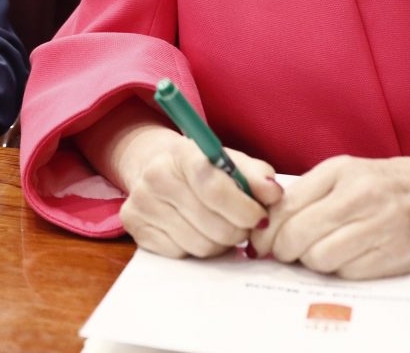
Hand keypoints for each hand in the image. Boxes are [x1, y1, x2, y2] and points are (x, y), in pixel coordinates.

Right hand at [115, 125, 281, 258]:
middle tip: (243, 225)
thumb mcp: (230, 162)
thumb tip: (274, 194)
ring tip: (220, 227)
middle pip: (213, 225)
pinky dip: (196, 248)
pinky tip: (197, 231)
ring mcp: (141, 204)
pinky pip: (181, 254)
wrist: (156, 167)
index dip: (244, 209)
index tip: (260, 217)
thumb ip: (257, 176)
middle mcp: (156, 177)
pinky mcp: (135, 228)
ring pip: (200, 246)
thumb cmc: (202, 168)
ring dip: (220, 243)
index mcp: (183, 154)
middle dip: (238, 231)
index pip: (216, 189)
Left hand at [249, 148, 409, 279]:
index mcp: (341, 172)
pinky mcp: (391, 256)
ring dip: (310, 260)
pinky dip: (338, 269)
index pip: (286, 207)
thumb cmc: (387, 183)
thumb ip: (306, 192)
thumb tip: (267, 221)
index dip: (266, 230)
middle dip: (282, 249)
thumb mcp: (344, 172)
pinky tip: (344, 256)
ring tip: (316, 251)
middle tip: (282, 252)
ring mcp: (378, 228)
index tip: (259, 240)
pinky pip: (346, 272)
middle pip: (298, 236)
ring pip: (319, 258)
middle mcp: (360, 197)